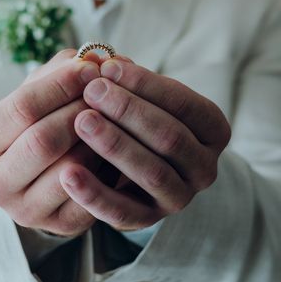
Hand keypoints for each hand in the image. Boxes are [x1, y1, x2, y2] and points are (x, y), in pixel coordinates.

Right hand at [0, 49, 104, 236]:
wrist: (44, 173)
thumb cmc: (43, 121)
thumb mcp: (42, 92)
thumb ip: (63, 70)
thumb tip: (95, 58)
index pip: (21, 108)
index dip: (60, 85)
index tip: (90, 68)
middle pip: (43, 141)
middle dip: (81, 111)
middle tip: (107, 91)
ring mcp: (25, 211)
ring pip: (71, 168)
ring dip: (99, 138)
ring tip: (115, 116)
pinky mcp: (60, 227)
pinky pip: (92, 195)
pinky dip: (110, 166)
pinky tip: (118, 146)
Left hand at [59, 57, 231, 230]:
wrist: (130, 169)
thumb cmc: (135, 119)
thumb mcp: (138, 97)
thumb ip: (124, 80)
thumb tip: (100, 61)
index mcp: (212, 130)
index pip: (186, 104)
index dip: (147, 84)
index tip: (108, 67)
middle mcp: (205, 167)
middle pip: (171, 138)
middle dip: (129, 111)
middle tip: (92, 91)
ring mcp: (179, 197)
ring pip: (152, 173)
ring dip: (115, 145)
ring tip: (81, 121)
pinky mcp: (148, 220)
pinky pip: (123, 212)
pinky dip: (95, 194)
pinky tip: (67, 174)